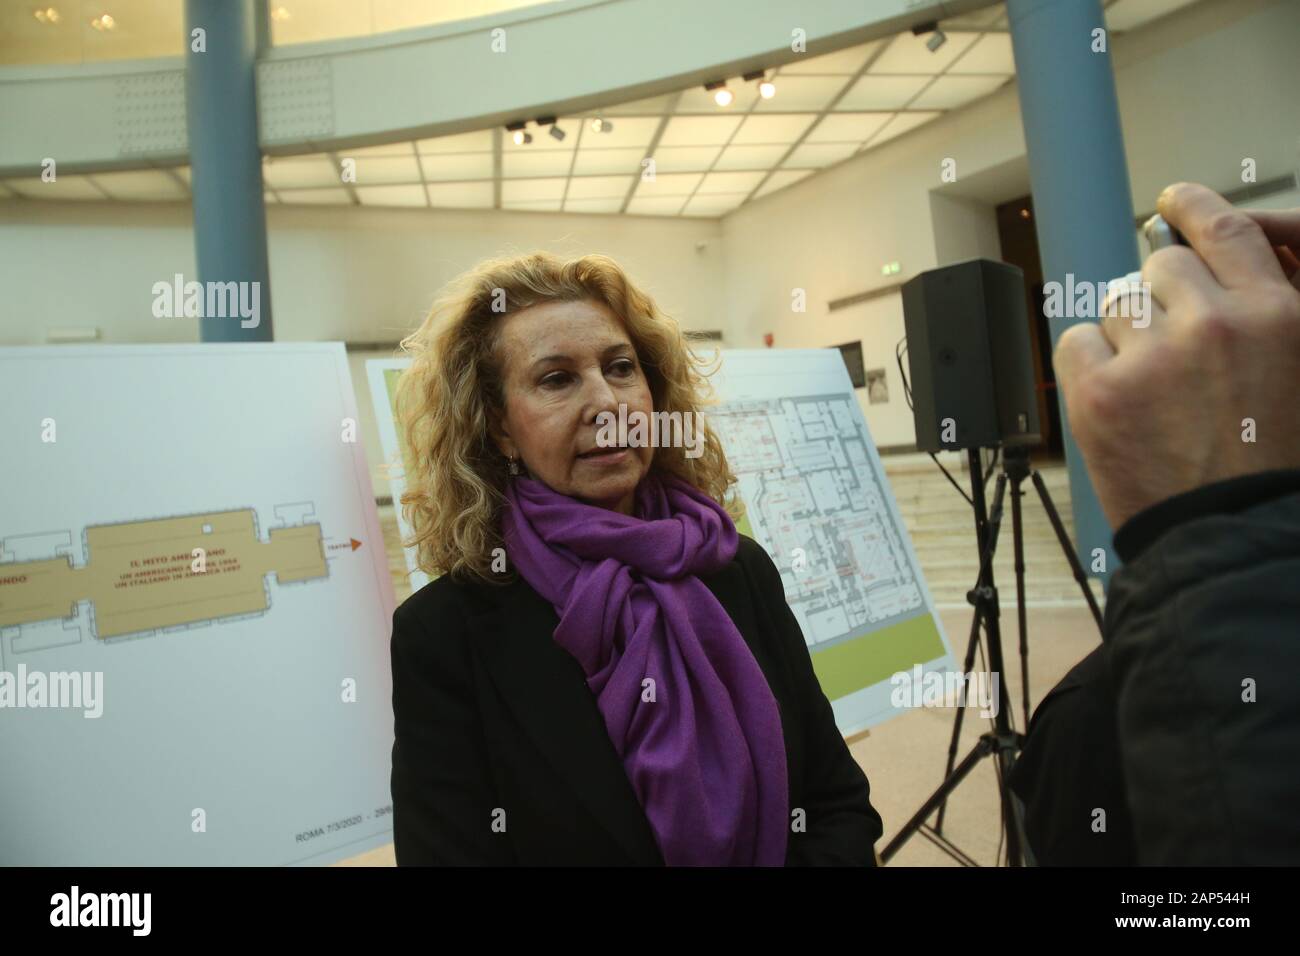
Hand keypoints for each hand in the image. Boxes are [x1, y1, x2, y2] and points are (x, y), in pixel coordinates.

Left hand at [1053, 182, 1299, 530]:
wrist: (1228, 536)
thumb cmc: (1264, 463)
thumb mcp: (1293, 372)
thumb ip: (1257, 312)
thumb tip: (1204, 263)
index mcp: (1276, 314)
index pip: (1225, 229)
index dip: (1193, 206)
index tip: (1171, 199)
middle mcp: (1215, 324)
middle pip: (1159, 266)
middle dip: (1160, 300)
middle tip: (1169, 352)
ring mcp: (1152, 356)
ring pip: (1116, 305)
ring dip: (1126, 338)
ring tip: (1152, 393)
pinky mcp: (1099, 391)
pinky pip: (1075, 341)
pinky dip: (1089, 366)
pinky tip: (1116, 401)